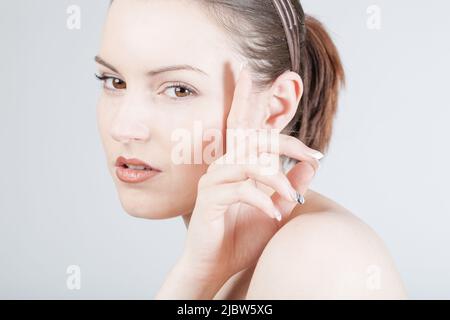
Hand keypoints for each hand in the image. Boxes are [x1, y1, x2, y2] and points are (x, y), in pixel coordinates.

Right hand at [178, 65, 321, 294]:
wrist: (217, 265)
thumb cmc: (242, 235)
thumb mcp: (276, 208)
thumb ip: (291, 184)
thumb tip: (312, 166)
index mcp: (236, 165)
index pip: (242, 127)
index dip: (245, 98)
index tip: (250, 72)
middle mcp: (223, 167)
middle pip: (252, 139)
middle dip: (283, 141)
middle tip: (311, 156)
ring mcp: (213, 182)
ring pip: (247, 164)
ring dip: (275, 178)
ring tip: (291, 197)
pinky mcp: (208, 200)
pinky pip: (239, 190)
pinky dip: (260, 200)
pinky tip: (273, 213)